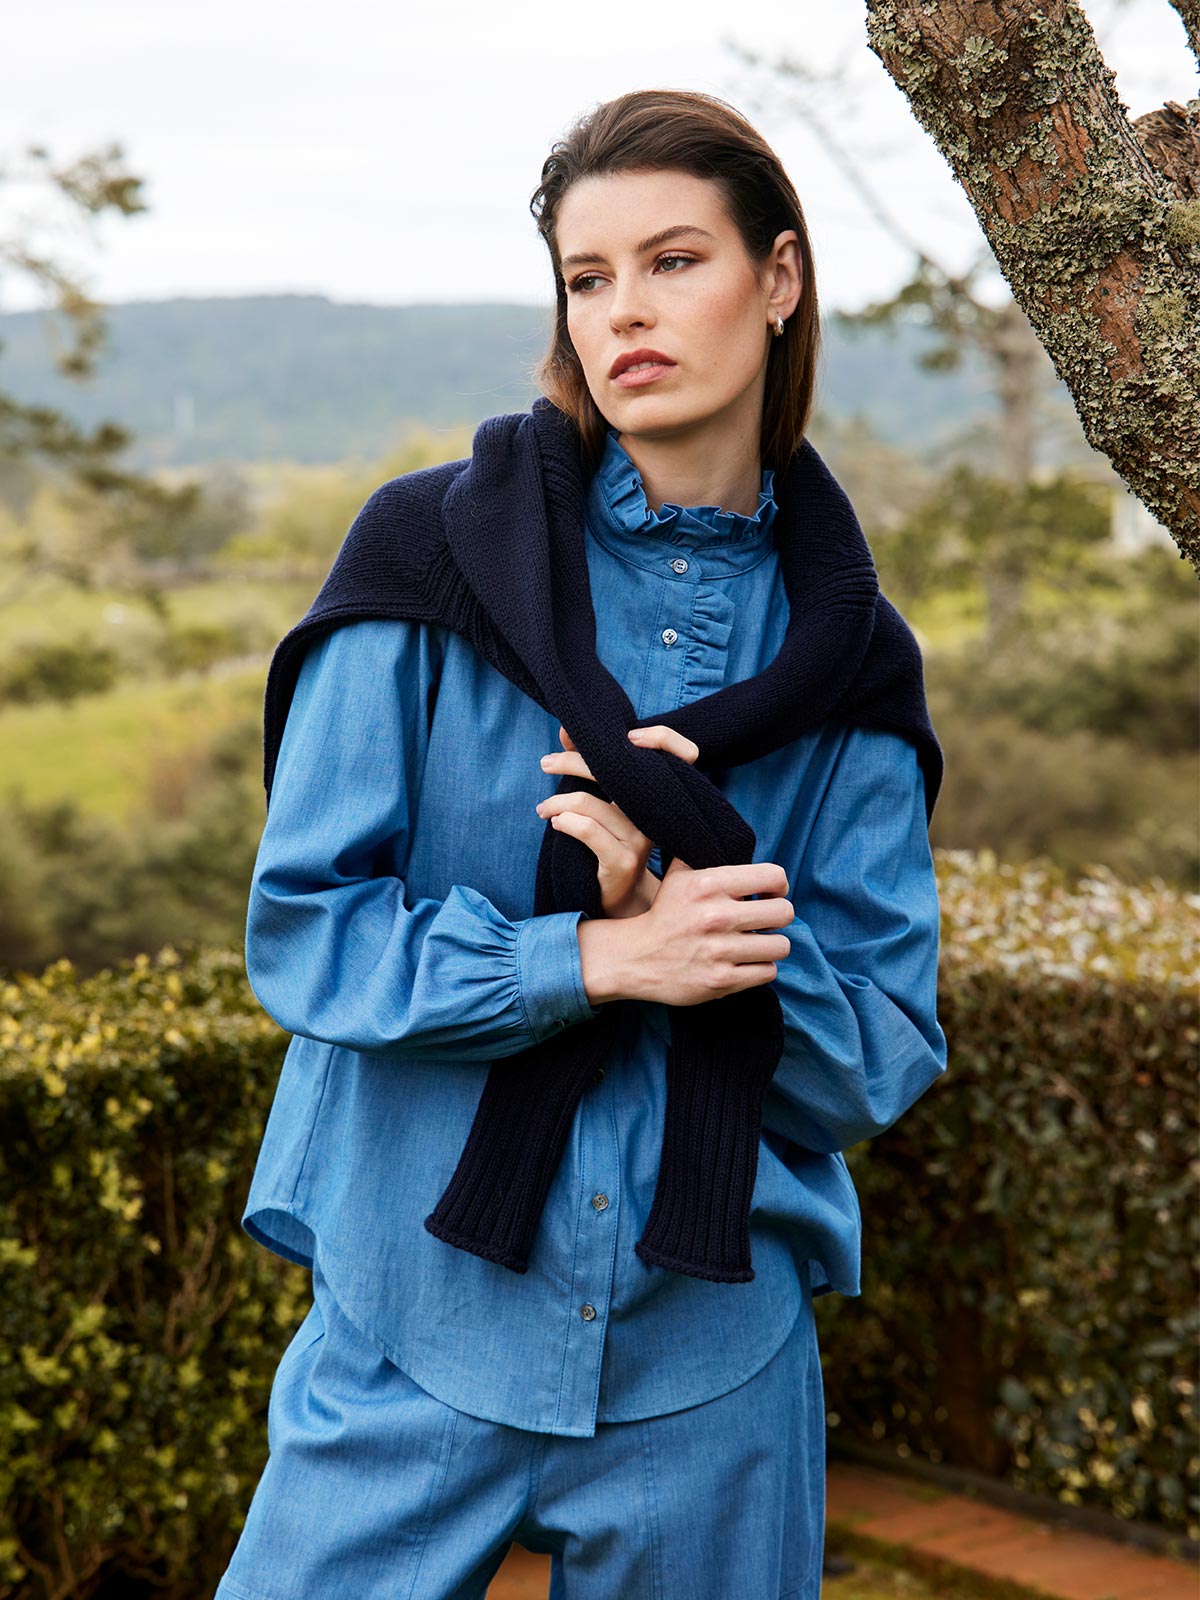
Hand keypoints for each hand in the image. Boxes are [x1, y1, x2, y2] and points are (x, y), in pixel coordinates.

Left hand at [534, 723, 699, 918]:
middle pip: (615, 769)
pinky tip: (555, 824)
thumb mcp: (606, 799)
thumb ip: (592, 763)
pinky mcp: (623, 862)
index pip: (683, 752)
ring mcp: (642, 839)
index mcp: (660, 793)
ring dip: (555, 802)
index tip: (626, 735)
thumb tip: (566, 729)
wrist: (621, 896)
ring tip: (543, 809)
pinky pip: (586, 830)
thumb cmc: (612, 840)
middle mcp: (657, 813)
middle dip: (572, 761)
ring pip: (587, 802)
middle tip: (546, 763)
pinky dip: (563, 821)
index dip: (663, 737)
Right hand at [577, 855, 794, 1007]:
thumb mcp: (678, 876)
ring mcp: (720, 951)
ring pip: (780, 945)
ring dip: (771, 945)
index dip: (778, 886)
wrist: (637, 957)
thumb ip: (703, 854)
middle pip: (784, 913)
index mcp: (709, 885)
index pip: (774, 876)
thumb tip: (728, 838)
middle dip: (777, 917)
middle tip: (764, 921)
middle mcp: (716, 916)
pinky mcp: (722, 981)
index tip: (770, 895)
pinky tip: (745, 962)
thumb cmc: (665, 915)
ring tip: (756, 944)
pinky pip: (768, 972)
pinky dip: (760, 968)